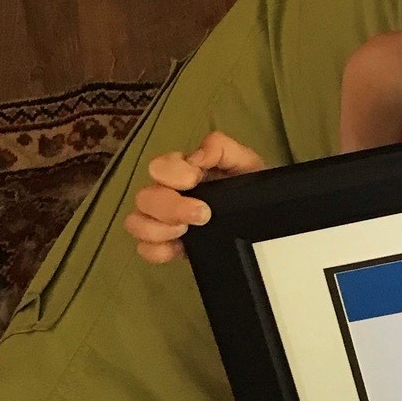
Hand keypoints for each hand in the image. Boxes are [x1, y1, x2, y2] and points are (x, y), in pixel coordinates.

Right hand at [124, 130, 267, 264]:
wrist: (265, 219)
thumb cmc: (250, 187)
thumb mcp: (245, 163)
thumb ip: (223, 149)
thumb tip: (197, 156)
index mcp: (182, 171)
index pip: (159, 166)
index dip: (172, 172)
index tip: (195, 179)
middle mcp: (166, 194)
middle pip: (145, 197)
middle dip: (171, 207)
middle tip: (202, 214)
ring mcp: (163, 221)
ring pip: (136, 222)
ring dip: (159, 229)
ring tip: (186, 231)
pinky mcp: (167, 246)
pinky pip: (145, 250)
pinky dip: (158, 251)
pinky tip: (179, 247)